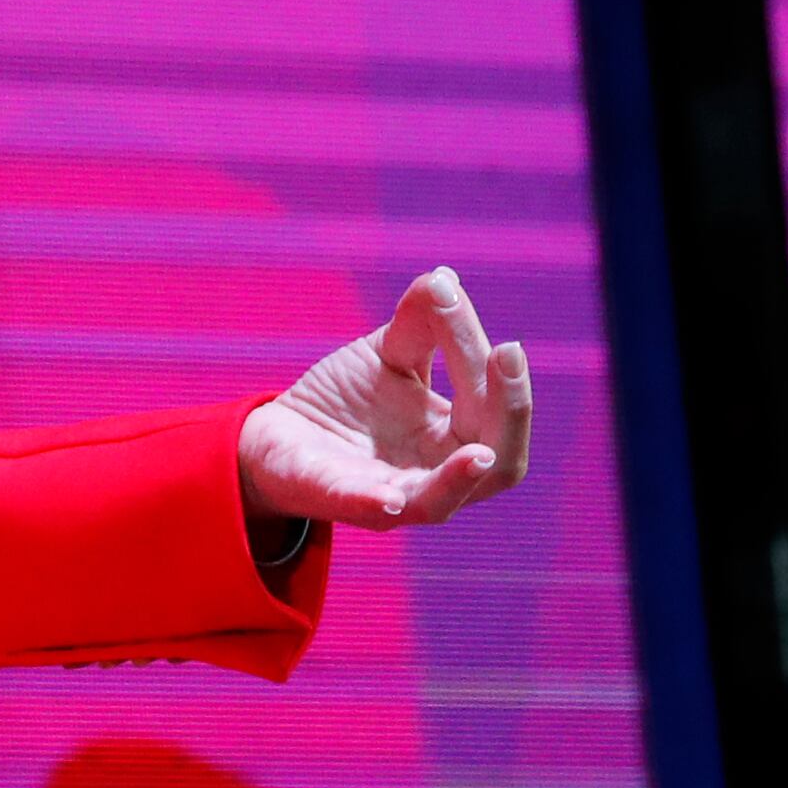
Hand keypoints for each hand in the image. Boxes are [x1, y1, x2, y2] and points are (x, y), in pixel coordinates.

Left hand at [240, 268, 530, 535]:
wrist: (278, 433)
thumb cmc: (347, 400)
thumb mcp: (388, 353)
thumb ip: (420, 323)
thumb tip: (445, 278)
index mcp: (454, 441)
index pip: (493, 410)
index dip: (491, 362)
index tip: (457, 299)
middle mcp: (433, 477)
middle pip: (497, 465)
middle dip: (509, 411)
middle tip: (507, 353)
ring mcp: (387, 498)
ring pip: (438, 503)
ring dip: (460, 479)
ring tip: (481, 454)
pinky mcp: (336, 499)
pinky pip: (361, 509)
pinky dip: (376, 503)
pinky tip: (390, 499)